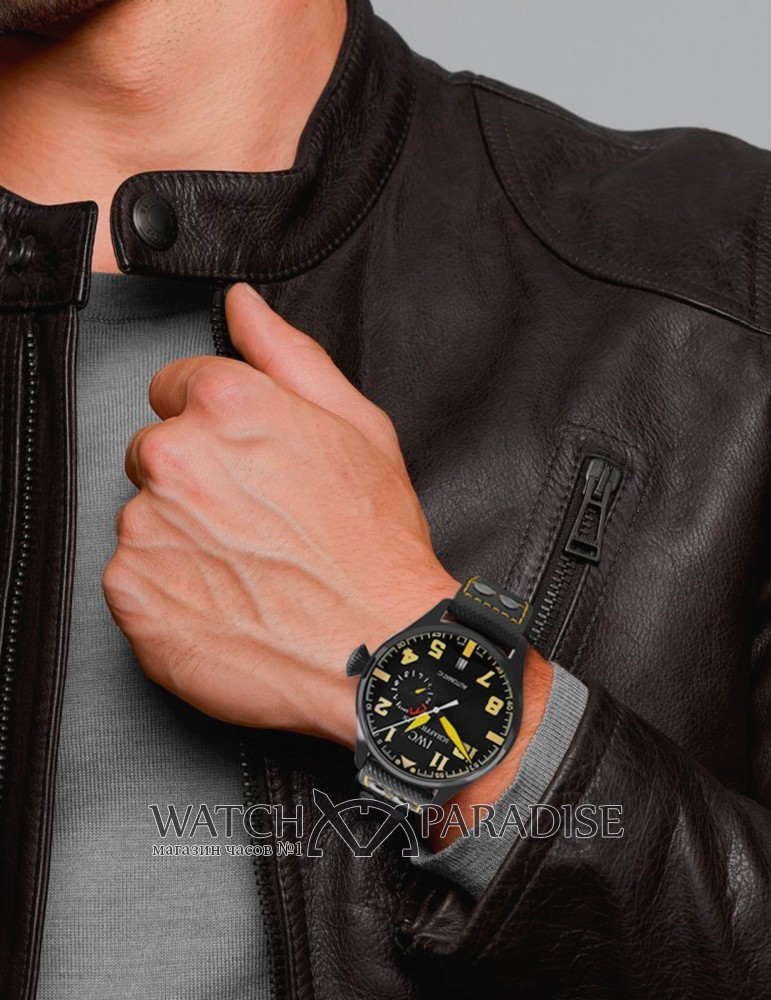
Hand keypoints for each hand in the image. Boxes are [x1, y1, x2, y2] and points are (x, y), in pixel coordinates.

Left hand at [103, 283, 458, 748]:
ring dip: (182, 536)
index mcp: (226, 406)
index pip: (175, 387)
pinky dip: (169, 590)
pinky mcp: (132, 594)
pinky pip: (133, 577)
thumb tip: (242, 304)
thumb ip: (287, 354)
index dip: (215, 423)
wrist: (378, 650)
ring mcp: (147, 528)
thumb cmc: (376, 544)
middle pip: (155, 452)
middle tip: (258, 522)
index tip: (247, 462)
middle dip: (196, 478)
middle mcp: (175, 458)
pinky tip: (225, 602)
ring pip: (145, 516)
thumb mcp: (357, 426)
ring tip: (249, 568)